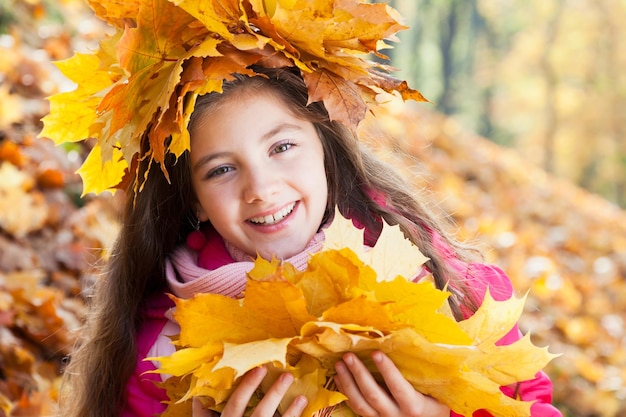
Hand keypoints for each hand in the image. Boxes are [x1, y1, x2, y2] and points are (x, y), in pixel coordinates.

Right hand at [212, 366, 307, 416]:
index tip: (261, 368)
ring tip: (302, 397)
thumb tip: (199, 393)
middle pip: (261, 413)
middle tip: (287, 375)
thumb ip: (203, 415)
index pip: (235, 404)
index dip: (247, 386)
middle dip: (274, 394)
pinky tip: (302, 414)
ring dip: (290, 412)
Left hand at [334, 351, 449, 416]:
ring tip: (339, 365)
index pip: (398, 387)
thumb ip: (425, 373)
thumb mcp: (436, 392)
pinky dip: (346, 393)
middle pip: (373, 395)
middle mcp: (396, 416)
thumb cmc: (435, 404)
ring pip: (360, 404)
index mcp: (414, 407)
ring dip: (347, 383)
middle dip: (359, 374)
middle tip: (348, 355)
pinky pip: (357, 409)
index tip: (376, 353)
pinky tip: (338, 379)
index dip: (387, 370)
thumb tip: (417, 345)